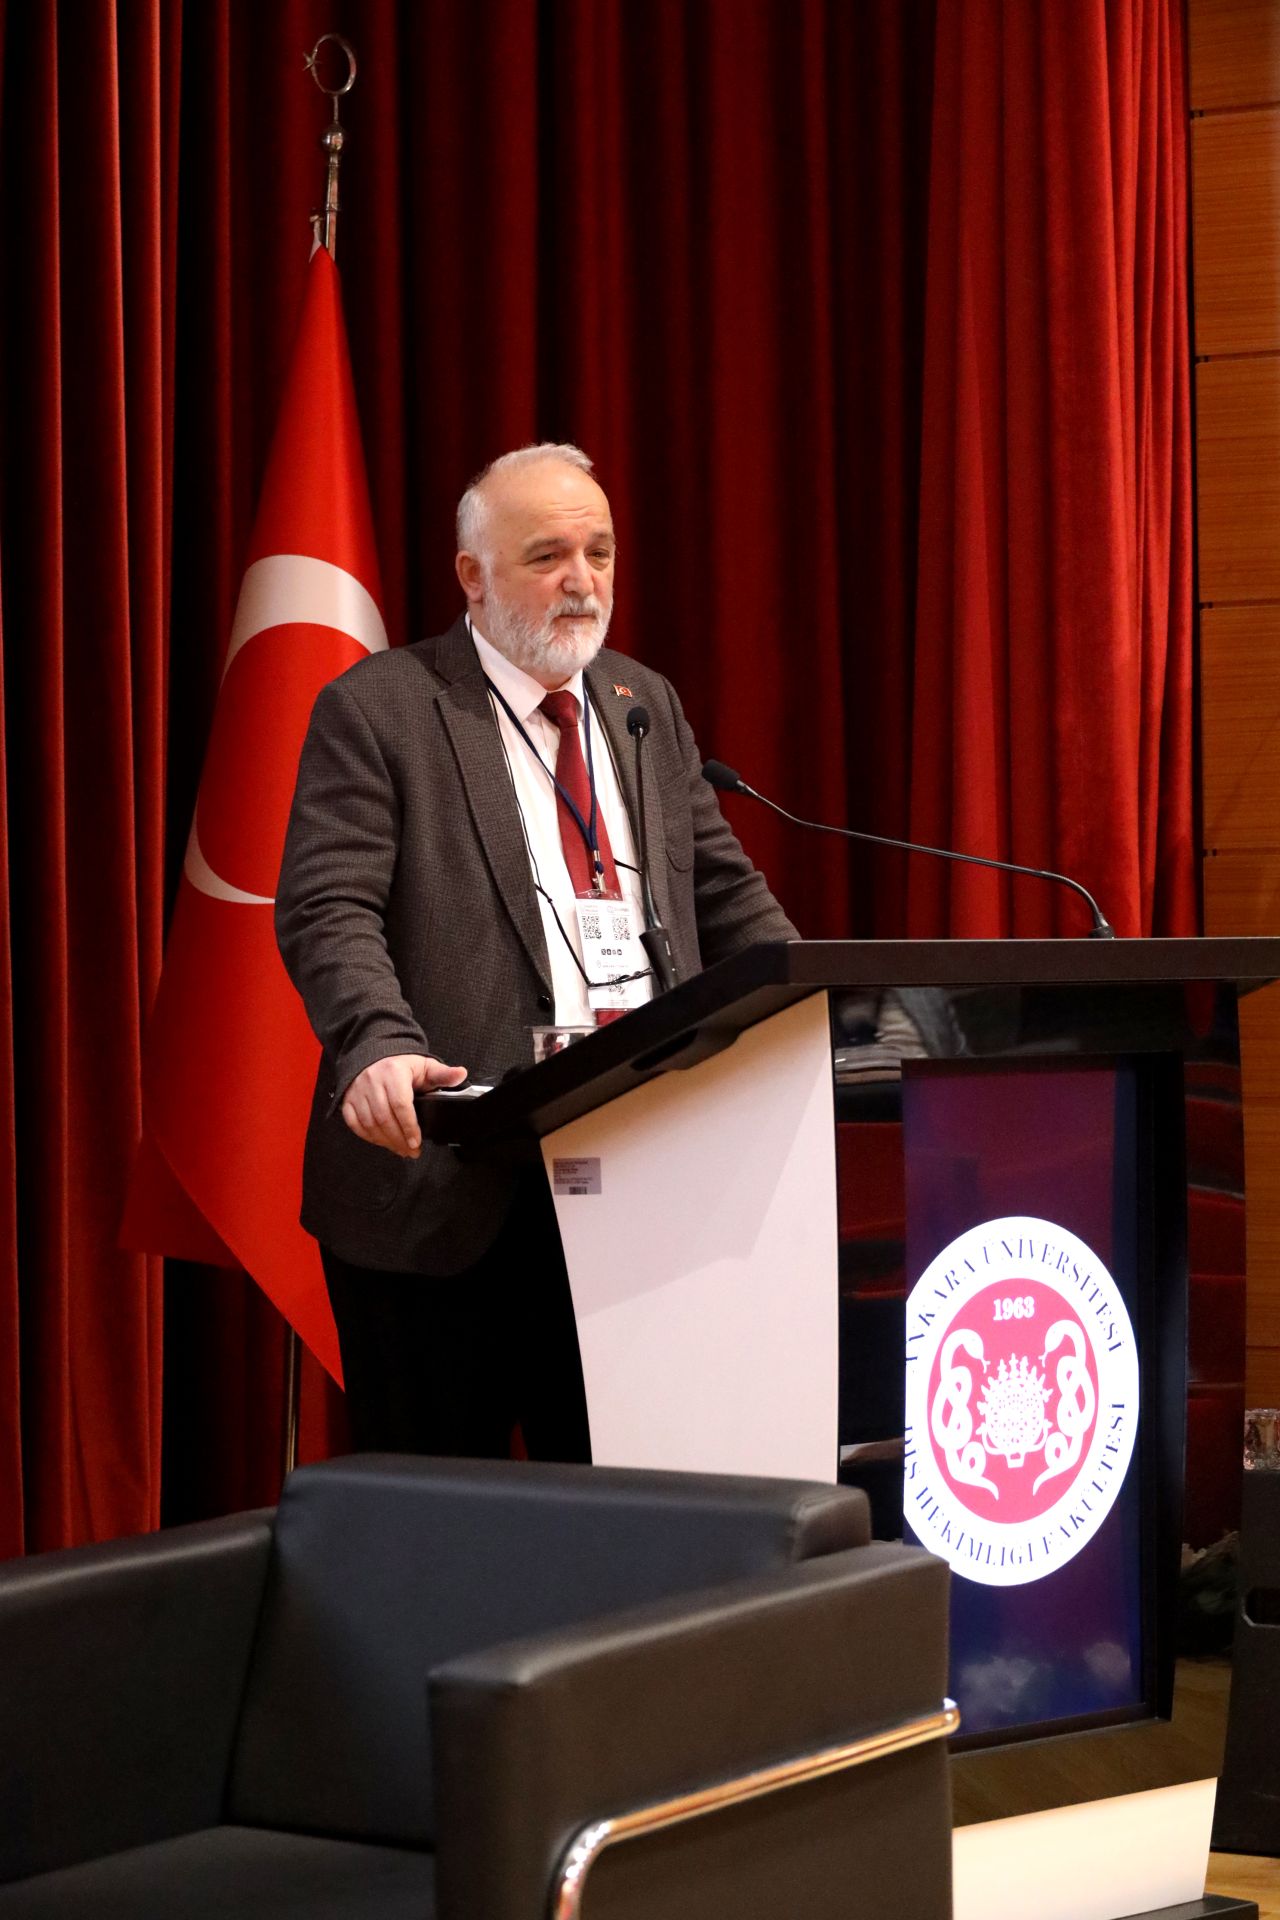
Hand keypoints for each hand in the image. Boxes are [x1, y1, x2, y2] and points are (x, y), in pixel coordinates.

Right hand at [341, 1053, 466, 1157]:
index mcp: (394, 1072)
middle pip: (384, 1117)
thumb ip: (442, 1074)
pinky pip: (354, 1123)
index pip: (400, 1104)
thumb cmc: (401, 1065)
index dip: (409, 1127)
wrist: (374, 1056)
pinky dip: (368, 1137)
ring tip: (401, 1150)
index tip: (416, 1142)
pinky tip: (383, 1142)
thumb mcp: (424, 1066)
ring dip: (386, 1141)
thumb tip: (461, 1074)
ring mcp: (357, 1091)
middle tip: (412, 1151)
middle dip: (399, 1139)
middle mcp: (372, 1081)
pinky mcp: (347, 1099)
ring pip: (369, 1123)